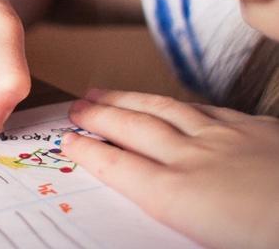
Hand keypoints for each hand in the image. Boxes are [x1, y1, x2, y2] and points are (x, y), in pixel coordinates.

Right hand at [62, 89, 278, 248]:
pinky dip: (180, 104)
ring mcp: (229, 139)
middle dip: (100, 116)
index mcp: (181, 197)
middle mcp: (196, 160)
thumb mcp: (212, 242)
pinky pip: (208, 109)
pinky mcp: (261, 130)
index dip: (90, 152)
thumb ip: (179, 217)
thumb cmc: (270, 236)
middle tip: (76, 107)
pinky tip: (176, 103)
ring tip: (106, 93)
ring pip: (166, 110)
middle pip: (134, 129)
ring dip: (130, 100)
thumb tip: (158, 206)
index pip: (119, 168)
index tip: (68, 141)